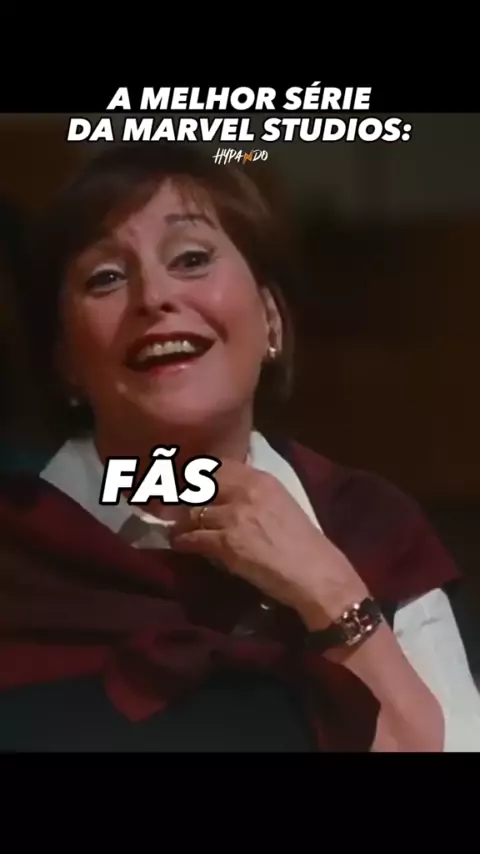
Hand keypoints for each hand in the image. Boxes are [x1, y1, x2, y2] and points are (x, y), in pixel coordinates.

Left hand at [170, 461, 368, 628]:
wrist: (316, 573)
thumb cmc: (302, 543)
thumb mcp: (280, 504)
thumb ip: (254, 494)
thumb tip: (225, 493)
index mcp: (262, 479)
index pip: (219, 466)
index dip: (197, 473)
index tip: (186, 482)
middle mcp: (247, 491)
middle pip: (199, 485)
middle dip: (181, 494)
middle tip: (170, 503)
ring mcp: (235, 516)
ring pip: (192, 512)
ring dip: (180, 521)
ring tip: (176, 527)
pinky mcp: (227, 542)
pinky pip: (193, 538)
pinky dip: (182, 542)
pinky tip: (179, 544)